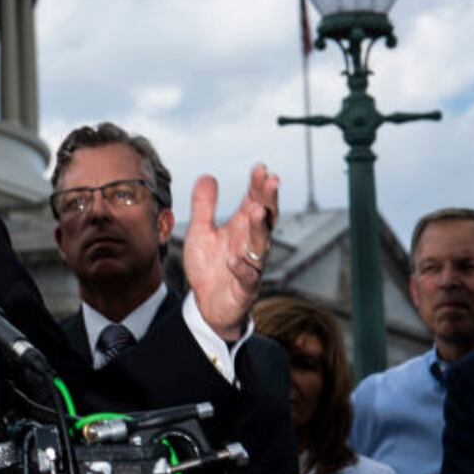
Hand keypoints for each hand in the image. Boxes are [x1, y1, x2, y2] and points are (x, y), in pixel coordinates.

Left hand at [182, 164, 279, 340]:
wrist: (207, 305)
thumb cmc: (209, 267)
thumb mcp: (201, 232)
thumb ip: (204, 207)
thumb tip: (208, 176)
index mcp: (241, 228)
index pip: (254, 202)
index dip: (258, 186)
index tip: (260, 168)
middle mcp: (250, 244)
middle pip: (265, 219)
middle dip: (269, 200)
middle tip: (272, 181)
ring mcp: (251, 265)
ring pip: (260, 245)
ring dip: (260, 228)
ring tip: (256, 211)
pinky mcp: (245, 288)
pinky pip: (247, 278)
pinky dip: (241, 269)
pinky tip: (233, 260)